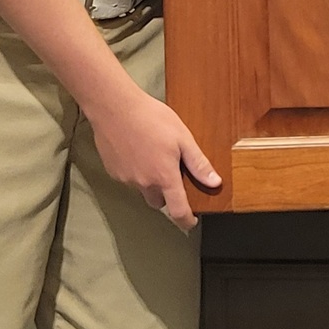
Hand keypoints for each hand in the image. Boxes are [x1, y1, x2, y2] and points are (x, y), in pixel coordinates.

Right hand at [89, 84, 220, 233]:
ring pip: (142, 189)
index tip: (190, 221)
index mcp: (164, 177)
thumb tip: (215, 182)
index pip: (178, 211)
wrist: (114, 107)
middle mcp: (144, 183)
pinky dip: (135, 171)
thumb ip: (198, 163)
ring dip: (150, 181)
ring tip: (152, 156)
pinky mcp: (113, 171)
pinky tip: (137, 151)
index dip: (186, 221)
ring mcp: (126, 179)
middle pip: (158, 202)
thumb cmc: (150, 118)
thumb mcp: (183, 138)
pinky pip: (128, 179)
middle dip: (166, 196)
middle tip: (171, 175)